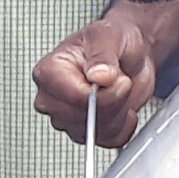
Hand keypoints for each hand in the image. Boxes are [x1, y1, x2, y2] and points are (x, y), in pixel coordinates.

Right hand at [33, 8, 158, 147]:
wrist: (129, 53)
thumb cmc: (113, 39)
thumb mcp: (110, 36)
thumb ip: (103, 54)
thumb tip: (99, 76)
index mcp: (49, 72)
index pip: (71, 97)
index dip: (100, 94)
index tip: (116, 77)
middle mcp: (53, 98)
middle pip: (82, 118)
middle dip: (111, 102)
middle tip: (121, 80)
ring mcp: (68, 117)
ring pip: (96, 132)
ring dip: (118, 113)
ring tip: (120, 89)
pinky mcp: (86, 131)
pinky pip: (108, 141)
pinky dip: (123, 127)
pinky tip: (124, 107)